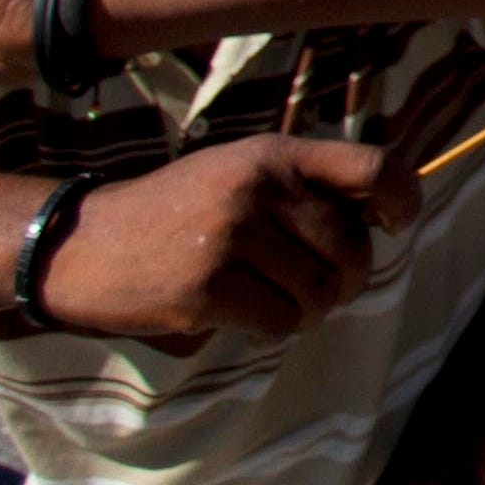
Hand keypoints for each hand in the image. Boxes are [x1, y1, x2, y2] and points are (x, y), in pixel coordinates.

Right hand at [36, 138, 421, 340]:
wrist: (82, 244)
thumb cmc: (175, 213)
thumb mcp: (238, 173)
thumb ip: (303, 187)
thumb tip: (385, 217)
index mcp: (273, 155)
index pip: (373, 169)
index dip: (403, 200)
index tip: (396, 224)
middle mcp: (258, 189)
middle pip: (352, 250)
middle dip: (345, 280)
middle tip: (317, 287)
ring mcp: (231, 238)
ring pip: (320, 295)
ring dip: (306, 310)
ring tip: (268, 298)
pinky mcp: (207, 288)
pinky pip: (280, 324)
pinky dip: (270, 329)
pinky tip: (238, 312)